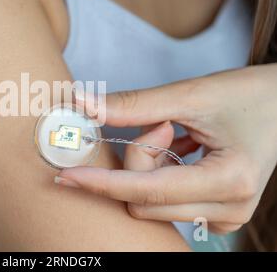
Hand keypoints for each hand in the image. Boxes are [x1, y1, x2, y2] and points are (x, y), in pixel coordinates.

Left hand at [55, 64, 276, 233]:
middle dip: (139, 159)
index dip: (100, 183)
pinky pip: (162, 203)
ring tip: (178, 136)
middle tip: (164, 125)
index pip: (146, 191)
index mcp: (228, 180)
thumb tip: (81, 104)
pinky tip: (181, 151)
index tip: (64, 176)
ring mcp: (224, 217)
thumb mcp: (190, 94)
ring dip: (149, 166)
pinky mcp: (216, 214)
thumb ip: (133, 105)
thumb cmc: (246, 95)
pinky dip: (158, 175)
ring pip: (149, 203)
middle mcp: (229, 209)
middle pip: (142, 199)